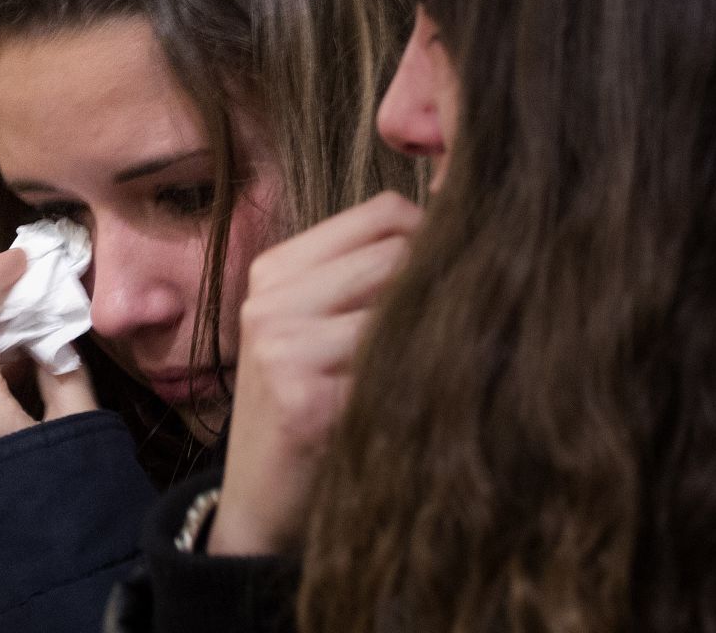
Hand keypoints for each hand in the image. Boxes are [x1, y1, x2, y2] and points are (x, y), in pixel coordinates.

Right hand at [207, 192, 422, 555]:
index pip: (383, 212)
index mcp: (274, 270)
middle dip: (440, 287)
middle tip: (455, 330)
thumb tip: (458, 234)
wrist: (258, 503)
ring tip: (433, 371)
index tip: (451, 275)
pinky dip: (422, 389)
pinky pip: (397, 371)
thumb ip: (361, 280)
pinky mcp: (305, 402)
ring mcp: (282, 349)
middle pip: (400, 254)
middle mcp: (271, 301)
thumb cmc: (301, 407)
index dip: (433, 235)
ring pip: (404, 310)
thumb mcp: (310, 328)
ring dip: (434, 340)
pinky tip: (414, 410)